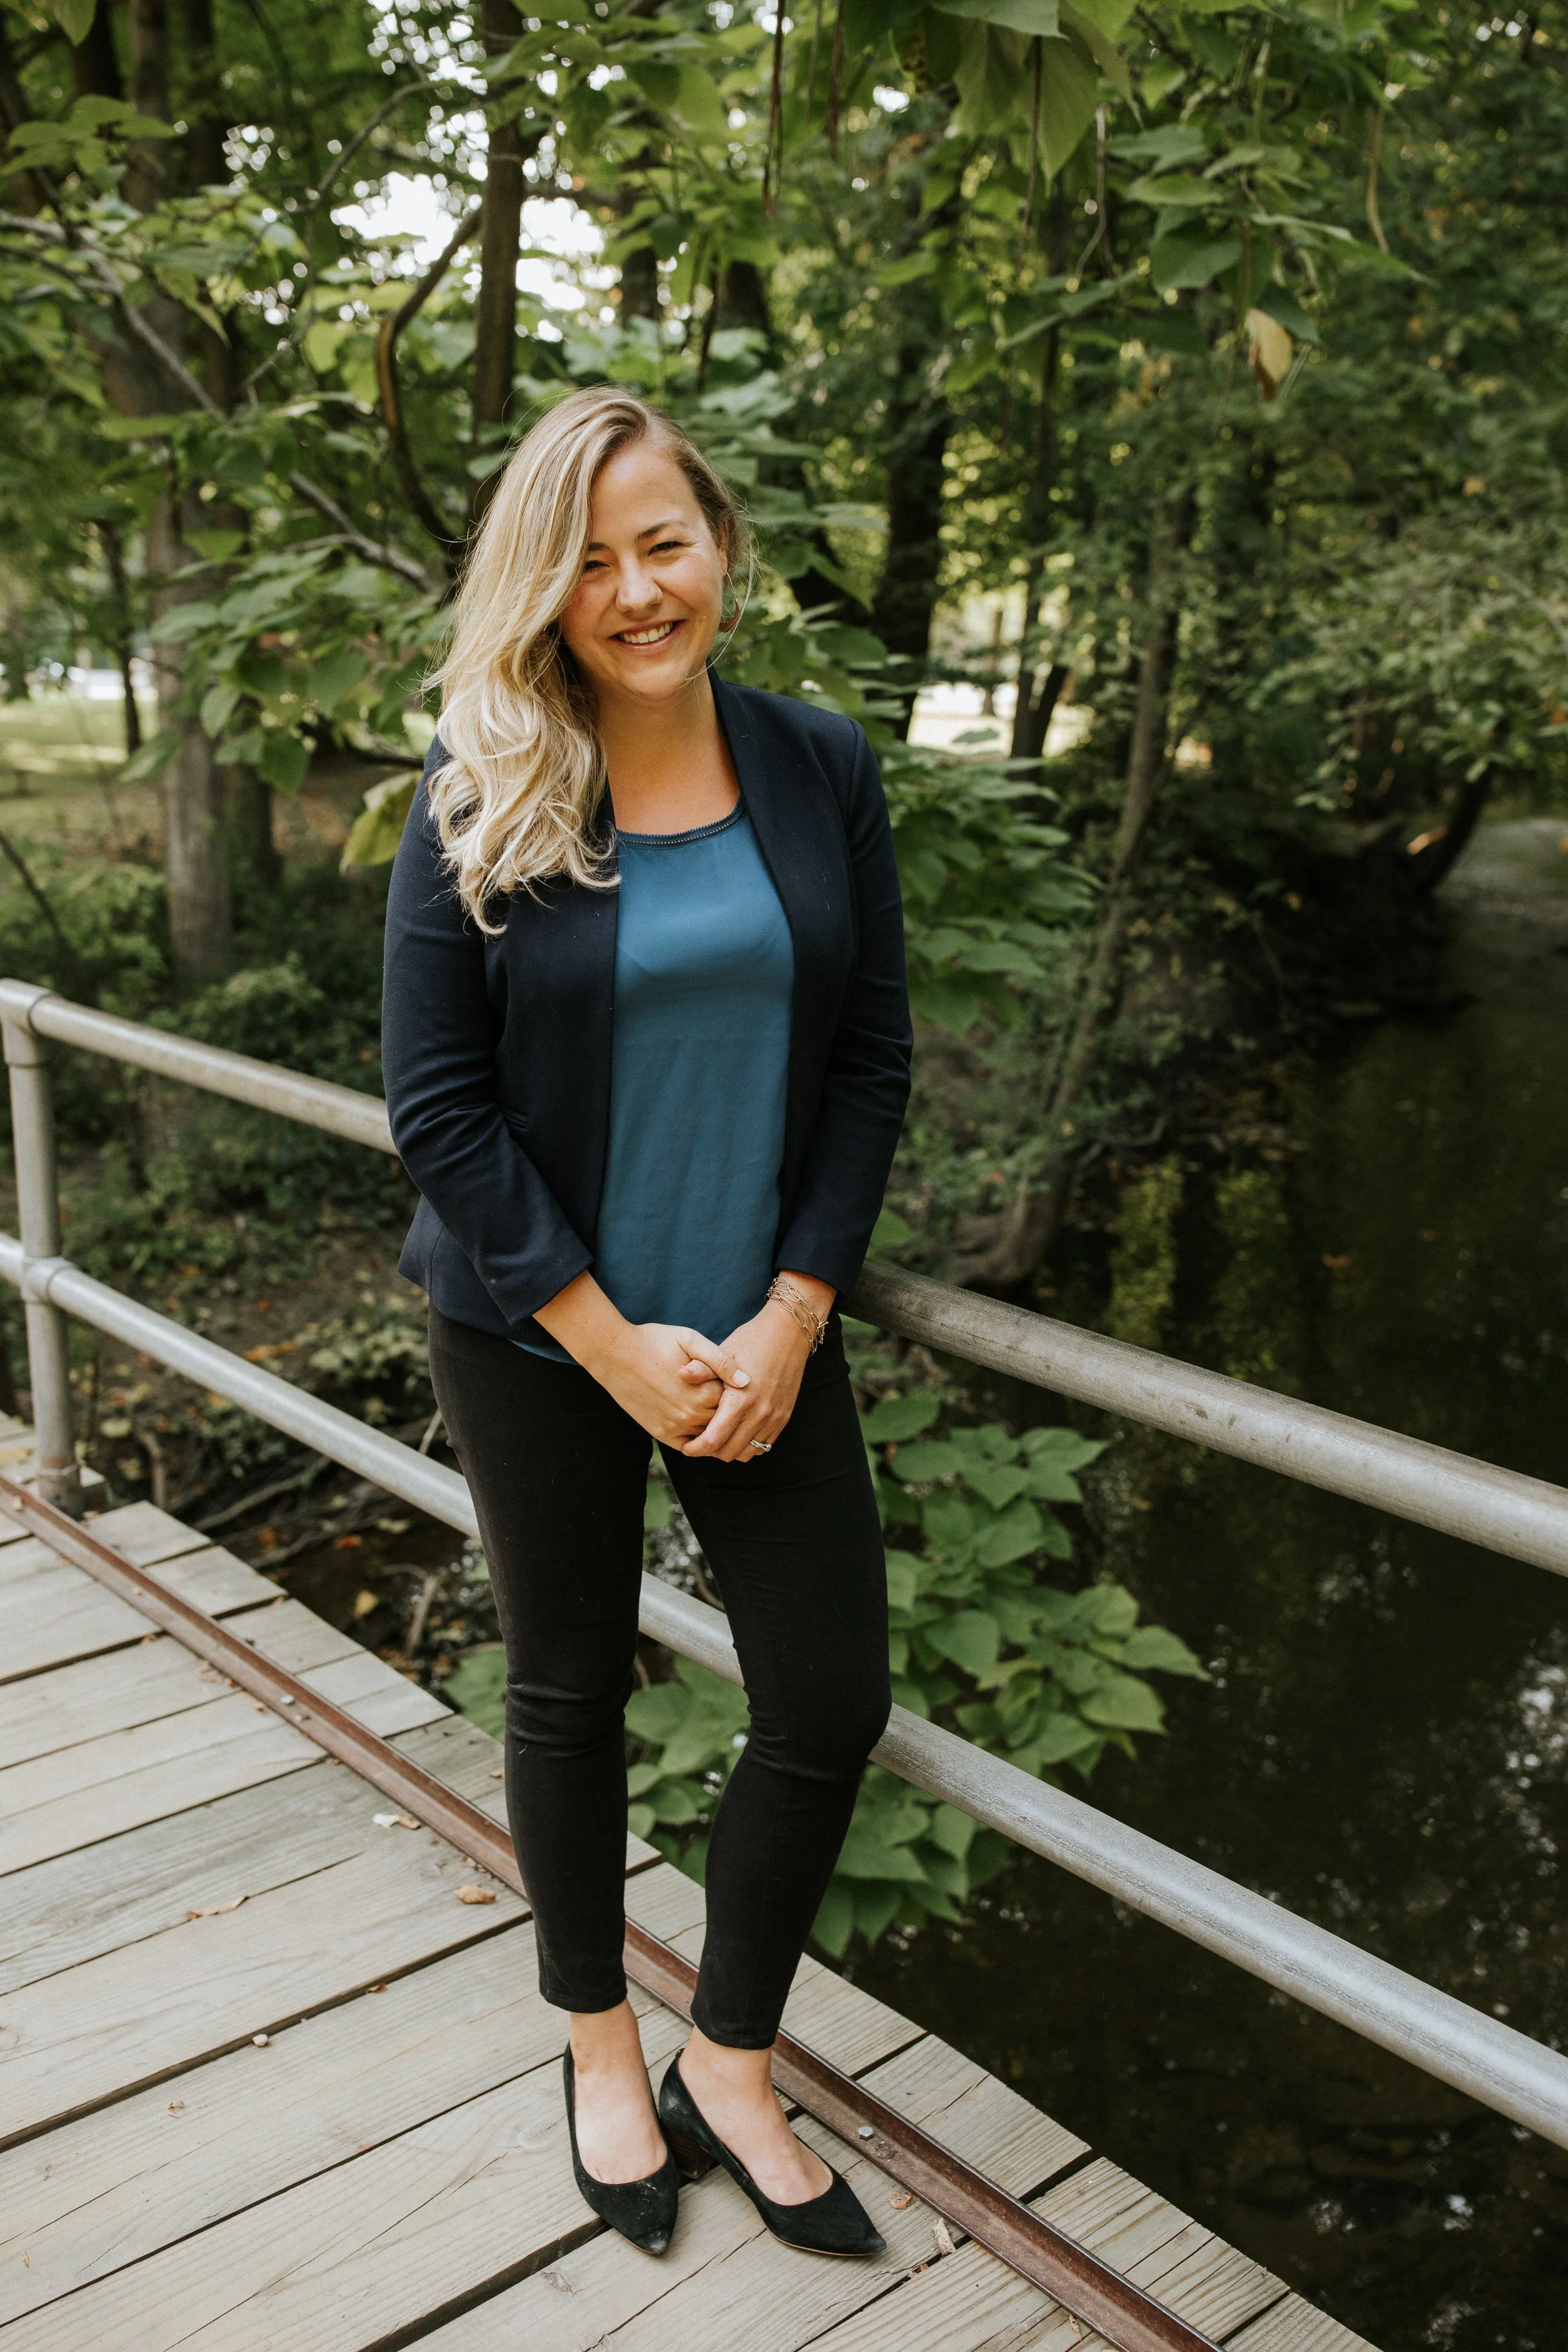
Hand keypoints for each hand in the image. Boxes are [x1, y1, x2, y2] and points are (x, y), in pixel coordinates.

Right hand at [532, 1273, 746, 1445]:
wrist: (614, 1354)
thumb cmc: (653, 1340)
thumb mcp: (690, 1340)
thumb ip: (720, 1360)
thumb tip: (747, 1382)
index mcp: (704, 1392)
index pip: (735, 1400)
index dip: (734, 1389)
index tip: (731, 1379)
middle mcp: (692, 1415)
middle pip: (723, 1419)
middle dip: (727, 1409)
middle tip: (726, 1396)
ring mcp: (675, 1427)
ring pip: (708, 1434)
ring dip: (713, 1423)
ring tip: (711, 1406)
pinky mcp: (660, 1434)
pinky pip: (688, 1445)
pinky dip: (697, 1439)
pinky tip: (699, 1425)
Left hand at [679, 1277, 831, 1463]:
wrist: (788, 1334)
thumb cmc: (751, 1341)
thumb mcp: (723, 1352)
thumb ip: (702, 1369)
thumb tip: (680, 1374)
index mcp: (740, 1400)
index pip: (713, 1440)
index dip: (696, 1449)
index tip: (686, 1447)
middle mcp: (759, 1414)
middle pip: (728, 1452)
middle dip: (710, 1452)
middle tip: (698, 1443)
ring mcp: (773, 1418)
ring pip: (747, 1453)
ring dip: (730, 1450)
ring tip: (717, 1440)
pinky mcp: (783, 1418)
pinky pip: (763, 1445)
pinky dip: (748, 1446)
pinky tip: (737, 1434)